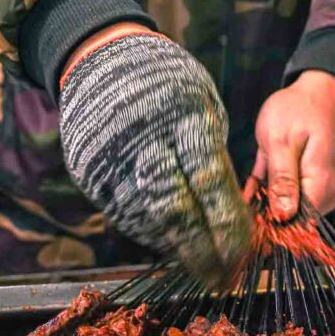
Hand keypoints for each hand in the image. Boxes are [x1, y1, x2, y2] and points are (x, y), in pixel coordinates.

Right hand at [59, 24, 251, 285]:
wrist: (101, 59)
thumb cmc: (166, 81)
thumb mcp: (201, 101)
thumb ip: (213, 151)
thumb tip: (230, 210)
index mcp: (181, 118)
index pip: (209, 182)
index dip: (228, 223)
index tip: (245, 250)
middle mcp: (143, 142)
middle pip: (176, 211)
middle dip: (204, 250)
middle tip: (226, 276)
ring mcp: (110, 160)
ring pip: (148, 220)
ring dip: (179, 248)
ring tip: (204, 264)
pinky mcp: (89, 174)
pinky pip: (124, 216)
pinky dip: (152, 233)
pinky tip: (172, 240)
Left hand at [252, 71, 334, 220]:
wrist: (317, 90)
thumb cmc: (300, 110)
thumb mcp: (281, 142)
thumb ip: (282, 180)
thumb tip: (282, 216)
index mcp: (319, 185)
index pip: (298, 224)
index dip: (273, 229)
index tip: (248, 229)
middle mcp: (321, 190)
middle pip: (291, 218)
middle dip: (264, 218)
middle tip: (236, 215)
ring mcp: (312, 184)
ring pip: (283, 205)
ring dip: (262, 204)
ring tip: (238, 205)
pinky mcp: (303, 176)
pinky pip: (282, 191)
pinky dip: (265, 191)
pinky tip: (247, 193)